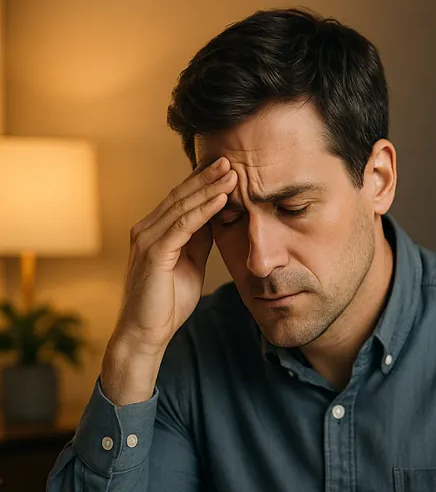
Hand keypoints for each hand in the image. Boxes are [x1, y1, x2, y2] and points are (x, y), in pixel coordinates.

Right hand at [102, 158, 237, 403]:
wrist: (147, 332)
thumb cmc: (168, 302)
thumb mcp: (190, 264)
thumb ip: (198, 241)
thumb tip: (217, 219)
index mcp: (155, 231)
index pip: (182, 199)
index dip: (204, 182)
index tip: (229, 168)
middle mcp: (146, 229)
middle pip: (182, 195)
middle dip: (208, 177)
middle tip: (233, 159)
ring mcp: (147, 239)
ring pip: (183, 206)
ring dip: (210, 188)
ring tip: (233, 172)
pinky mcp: (154, 252)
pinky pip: (183, 225)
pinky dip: (204, 210)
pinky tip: (222, 198)